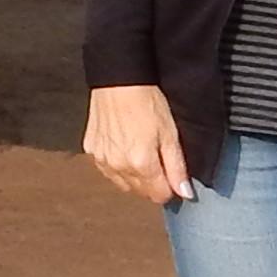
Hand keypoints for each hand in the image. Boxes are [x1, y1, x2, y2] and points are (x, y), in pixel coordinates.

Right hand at [84, 83, 193, 207]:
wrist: (118, 80)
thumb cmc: (147, 102)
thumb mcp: (171, 134)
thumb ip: (177, 168)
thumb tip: (185, 193)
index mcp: (141, 165)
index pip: (159, 196)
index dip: (169, 186)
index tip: (171, 171)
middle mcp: (118, 167)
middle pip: (140, 192)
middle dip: (152, 182)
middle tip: (157, 158)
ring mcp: (101, 160)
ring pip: (122, 184)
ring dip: (133, 176)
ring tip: (139, 151)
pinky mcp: (91, 150)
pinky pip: (107, 169)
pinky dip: (116, 164)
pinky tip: (123, 146)